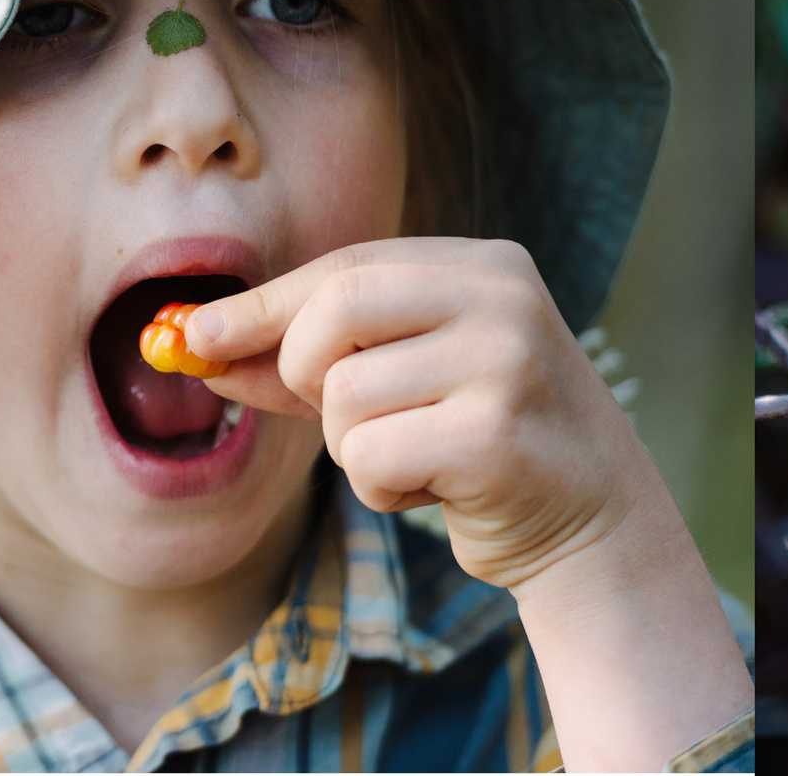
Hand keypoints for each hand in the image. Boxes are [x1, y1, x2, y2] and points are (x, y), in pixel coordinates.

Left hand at [188, 236, 750, 769]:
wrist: (594, 522)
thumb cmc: (481, 444)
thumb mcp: (404, 382)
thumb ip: (312, 359)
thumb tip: (196, 345)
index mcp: (485, 265)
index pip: (345, 267)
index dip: (261, 303)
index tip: (194, 336)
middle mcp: (502, 299)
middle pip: (335, 309)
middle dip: (301, 371)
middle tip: (333, 414)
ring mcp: (507, 361)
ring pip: (345, 395)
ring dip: (352, 447)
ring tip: (413, 457)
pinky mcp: (496, 434)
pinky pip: (371, 458)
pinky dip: (381, 488)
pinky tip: (432, 490)